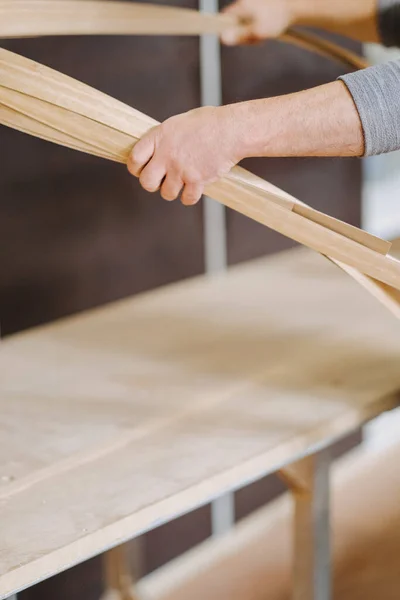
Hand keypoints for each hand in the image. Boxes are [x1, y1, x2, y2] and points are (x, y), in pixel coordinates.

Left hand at [128, 105, 244, 205]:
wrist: (231, 130)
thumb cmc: (209, 123)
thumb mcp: (178, 124)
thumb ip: (163, 139)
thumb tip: (153, 153)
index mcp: (159, 137)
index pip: (134, 159)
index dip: (136, 168)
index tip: (142, 170)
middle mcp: (167, 155)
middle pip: (146, 182)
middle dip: (152, 184)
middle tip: (160, 180)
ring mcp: (181, 169)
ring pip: (167, 194)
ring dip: (173, 190)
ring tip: (182, 182)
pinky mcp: (196, 181)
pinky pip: (187, 199)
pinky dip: (190, 197)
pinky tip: (194, 189)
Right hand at [221, 0, 295, 44]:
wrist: (296, 6)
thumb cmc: (278, 18)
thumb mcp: (258, 31)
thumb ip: (240, 35)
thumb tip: (222, 39)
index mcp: (242, 5)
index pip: (225, 18)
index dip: (228, 31)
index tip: (238, 39)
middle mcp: (245, 1)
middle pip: (235, 21)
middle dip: (243, 33)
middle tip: (256, 40)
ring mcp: (252, 2)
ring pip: (244, 21)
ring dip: (251, 31)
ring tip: (263, 35)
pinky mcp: (259, 5)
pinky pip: (252, 18)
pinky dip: (257, 26)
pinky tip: (265, 29)